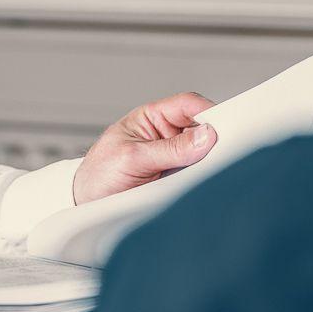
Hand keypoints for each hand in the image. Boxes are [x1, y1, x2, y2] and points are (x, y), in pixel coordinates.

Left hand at [71, 92, 216, 204]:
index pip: (188, 105)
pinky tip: (210, 184)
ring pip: (204, 154)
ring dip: (211, 161)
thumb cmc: (99, 175)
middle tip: (226, 151)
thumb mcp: (132, 158)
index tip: (224, 127)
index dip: (208, 111)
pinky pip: (199, 176)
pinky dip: (206, 180)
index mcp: (152, 118)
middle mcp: (166, 136)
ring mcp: (174, 159)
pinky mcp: (178, 181)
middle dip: (214, 138)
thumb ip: (169, 149)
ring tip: (216, 171)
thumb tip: (206, 136)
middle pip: (201, 128)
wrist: (86, 206)